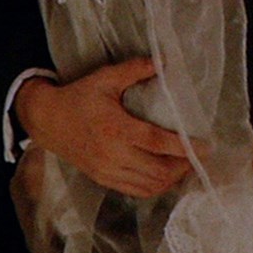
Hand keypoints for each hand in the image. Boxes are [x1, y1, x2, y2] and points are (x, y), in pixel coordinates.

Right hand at [16, 58, 193, 197]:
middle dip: (183, 166)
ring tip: (185, 166)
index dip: (185, 147)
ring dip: (172, 179)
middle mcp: (113, 154)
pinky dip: (156, 187)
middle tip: (198, 156)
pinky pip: (137, 191)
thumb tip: (163, 61)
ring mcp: (108, 171)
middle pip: (159, 170)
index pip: (158, 143)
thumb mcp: (104, 78)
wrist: (47, 120)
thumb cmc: (78, 97)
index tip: (205, 147)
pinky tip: (166, 176)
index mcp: (116, 129)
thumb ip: (134, 69)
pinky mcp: (104, 180)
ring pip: (150, 185)